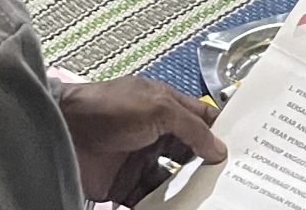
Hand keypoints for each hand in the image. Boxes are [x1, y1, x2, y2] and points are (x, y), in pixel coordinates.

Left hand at [56, 77, 224, 206]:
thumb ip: (191, 127)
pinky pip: (150, 200)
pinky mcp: (125, 186)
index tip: (240, 149)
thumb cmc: (107, 108)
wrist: (64, 132)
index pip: (200, 119)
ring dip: (186, 191)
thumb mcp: (158, 108)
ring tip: (205, 200)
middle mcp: (155, 133)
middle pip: (189, 154)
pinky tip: (177, 209)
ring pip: (172, 181)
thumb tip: (218, 148)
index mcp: (165, 107)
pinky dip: (163, 207)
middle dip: (206, 167)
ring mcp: (140, 161)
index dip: (218, 132)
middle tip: (228, 180)